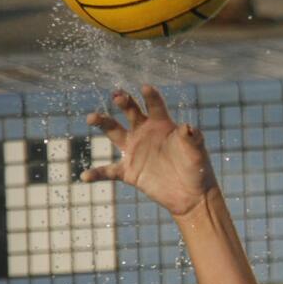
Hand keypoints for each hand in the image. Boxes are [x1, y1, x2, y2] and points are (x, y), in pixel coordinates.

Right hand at [81, 85, 216, 215]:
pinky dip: (97, 173)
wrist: (192, 195)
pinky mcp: (130, 172)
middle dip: (123, 102)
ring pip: (114, 132)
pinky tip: (85, 176)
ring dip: (102, 122)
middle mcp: (146, 134)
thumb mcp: (197, 152)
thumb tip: (188, 127)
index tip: (145, 88)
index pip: (155, 106)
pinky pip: (109, 171)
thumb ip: (193, 139)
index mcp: (163, 126)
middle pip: (131, 112)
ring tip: (91, 117)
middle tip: (117, 96)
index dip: (151, 96)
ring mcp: (135, 152)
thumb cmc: (197, 169)